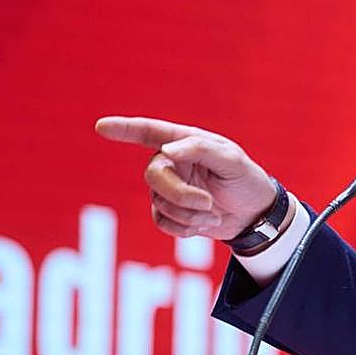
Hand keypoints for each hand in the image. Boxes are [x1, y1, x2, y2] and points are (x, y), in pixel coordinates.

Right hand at [95, 116, 277, 239]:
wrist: (254, 216)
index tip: (101, 127)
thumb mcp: (233, 161)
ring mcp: (168, 188)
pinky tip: (205, 224)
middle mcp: (172, 162)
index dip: (124, 129)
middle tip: (208, 203)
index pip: (149, 132)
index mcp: (186, 141)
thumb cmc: (246, 180)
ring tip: (214, 213)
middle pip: (153, 176)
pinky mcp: (169, 213)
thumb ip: (201, 149)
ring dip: (189, 214)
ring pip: (159, 203)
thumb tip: (167, 151)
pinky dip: (185, 228)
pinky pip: (162, 222)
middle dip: (180, 195)